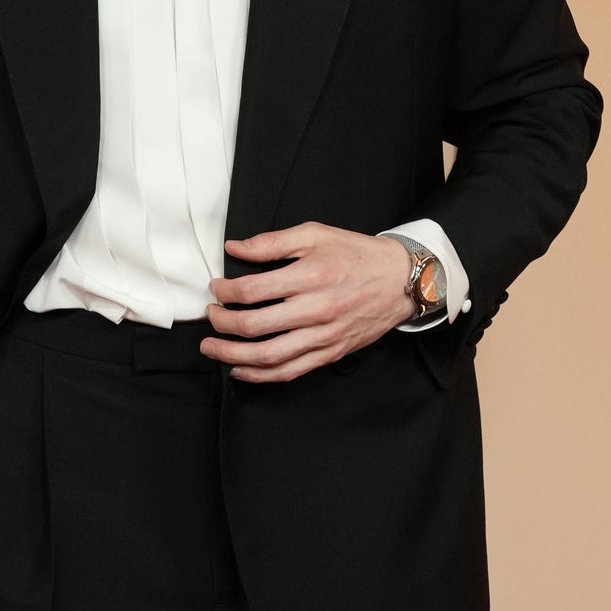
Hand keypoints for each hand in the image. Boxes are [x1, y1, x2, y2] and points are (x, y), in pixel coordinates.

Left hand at [202, 223, 412, 382]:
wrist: (400, 281)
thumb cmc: (356, 255)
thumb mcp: (315, 235)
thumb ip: (271, 243)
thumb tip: (235, 248)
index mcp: (310, 276)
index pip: (251, 291)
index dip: (224, 292)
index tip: (215, 288)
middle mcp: (316, 309)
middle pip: (254, 326)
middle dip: (222, 324)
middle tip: (210, 317)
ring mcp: (323, 336)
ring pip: (268, 356)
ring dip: (232, 355)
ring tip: (212, 348)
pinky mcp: (330, 353)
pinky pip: (290, 371)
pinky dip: (260, 375)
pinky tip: (241, 370)